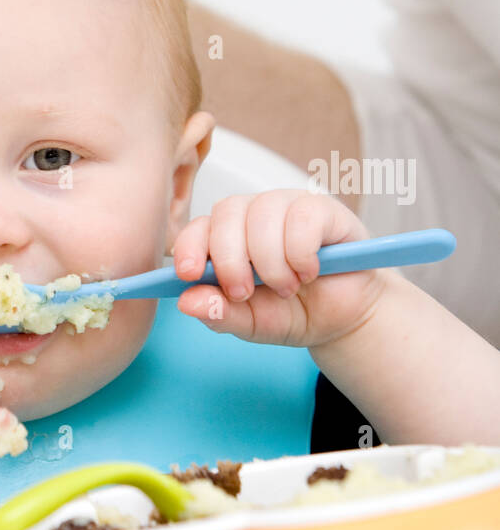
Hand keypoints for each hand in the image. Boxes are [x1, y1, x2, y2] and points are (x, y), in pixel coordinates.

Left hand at [172, 189, 386, 349]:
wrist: (345, 318)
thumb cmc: (294, 312)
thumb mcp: (252, 323)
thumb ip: (220, 314)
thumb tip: (186, 302)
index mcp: (228, 237)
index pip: (199, 227)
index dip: (190, 246)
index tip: (190, 273)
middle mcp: (253, 214)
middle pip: (227, 214)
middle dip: (231, 260)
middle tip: (245, 292)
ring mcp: (287, 206)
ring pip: (262, 215)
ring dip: (271, 262)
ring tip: (287, 288)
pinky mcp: (322, 209)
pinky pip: (301, 217)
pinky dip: (301, 253)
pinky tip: (310, 271)